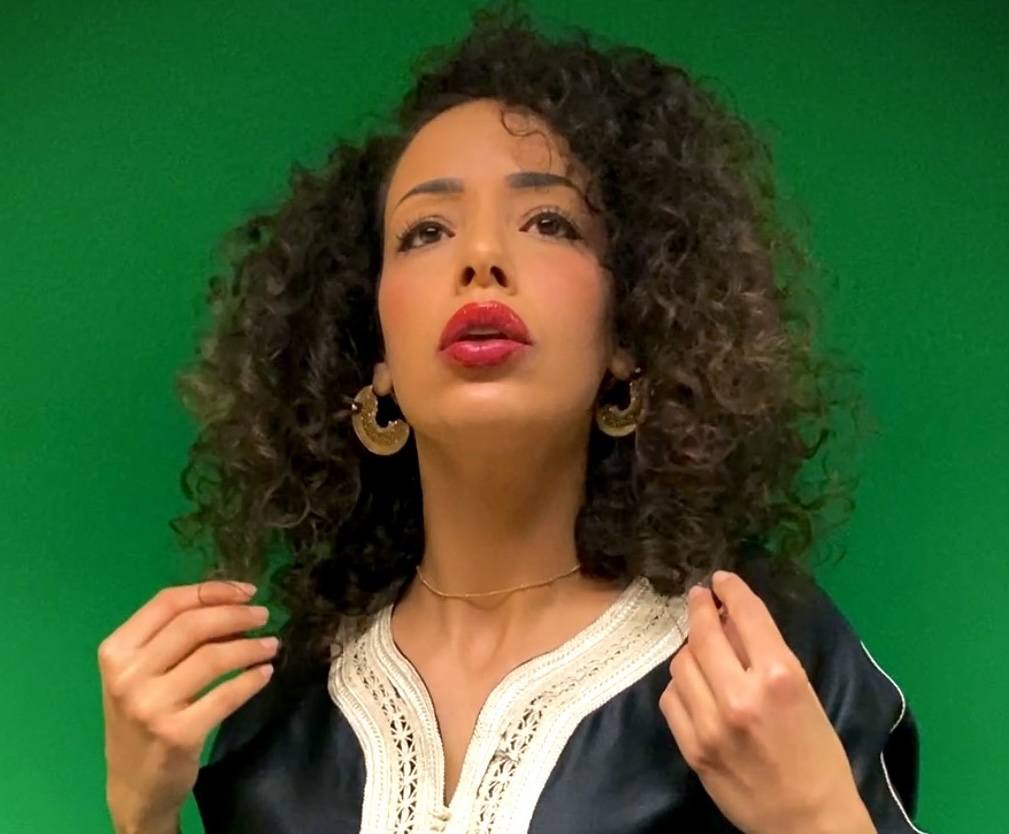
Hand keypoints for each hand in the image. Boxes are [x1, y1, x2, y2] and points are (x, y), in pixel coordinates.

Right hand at [99, 580, 279, 832]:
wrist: (134, 784)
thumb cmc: (142, 716)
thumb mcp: (141, 673)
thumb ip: (173, 638)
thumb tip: (233, 605)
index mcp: (116, 651)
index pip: (167, 602)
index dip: (212, 591)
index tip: (247, 591)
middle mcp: (127, 675)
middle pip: (193, 625)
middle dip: (236, 614)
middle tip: (264, 616)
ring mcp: (150, 705)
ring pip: (212, 657)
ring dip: (250, 647)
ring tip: (271, 645)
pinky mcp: (176, 733)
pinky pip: (225, 696)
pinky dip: (250, 681)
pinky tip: (265, 674)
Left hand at [659, 571, 872, 833]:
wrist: (809, 824)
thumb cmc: (819, 759)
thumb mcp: (804, 695)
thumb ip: (768, 657)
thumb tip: (733, 622)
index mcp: (780, 678)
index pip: (746, 616)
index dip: (731, 590)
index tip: (721, 579)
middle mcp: (741, 696)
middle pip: (704, 633)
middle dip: (700, 608)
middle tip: (699, 598)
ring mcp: (711, 724)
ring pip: (681, 664)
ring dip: (691, 650)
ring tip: (702, 649)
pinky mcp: (693, 748)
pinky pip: (671, 699)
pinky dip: (680, 685)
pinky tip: (693, 686)